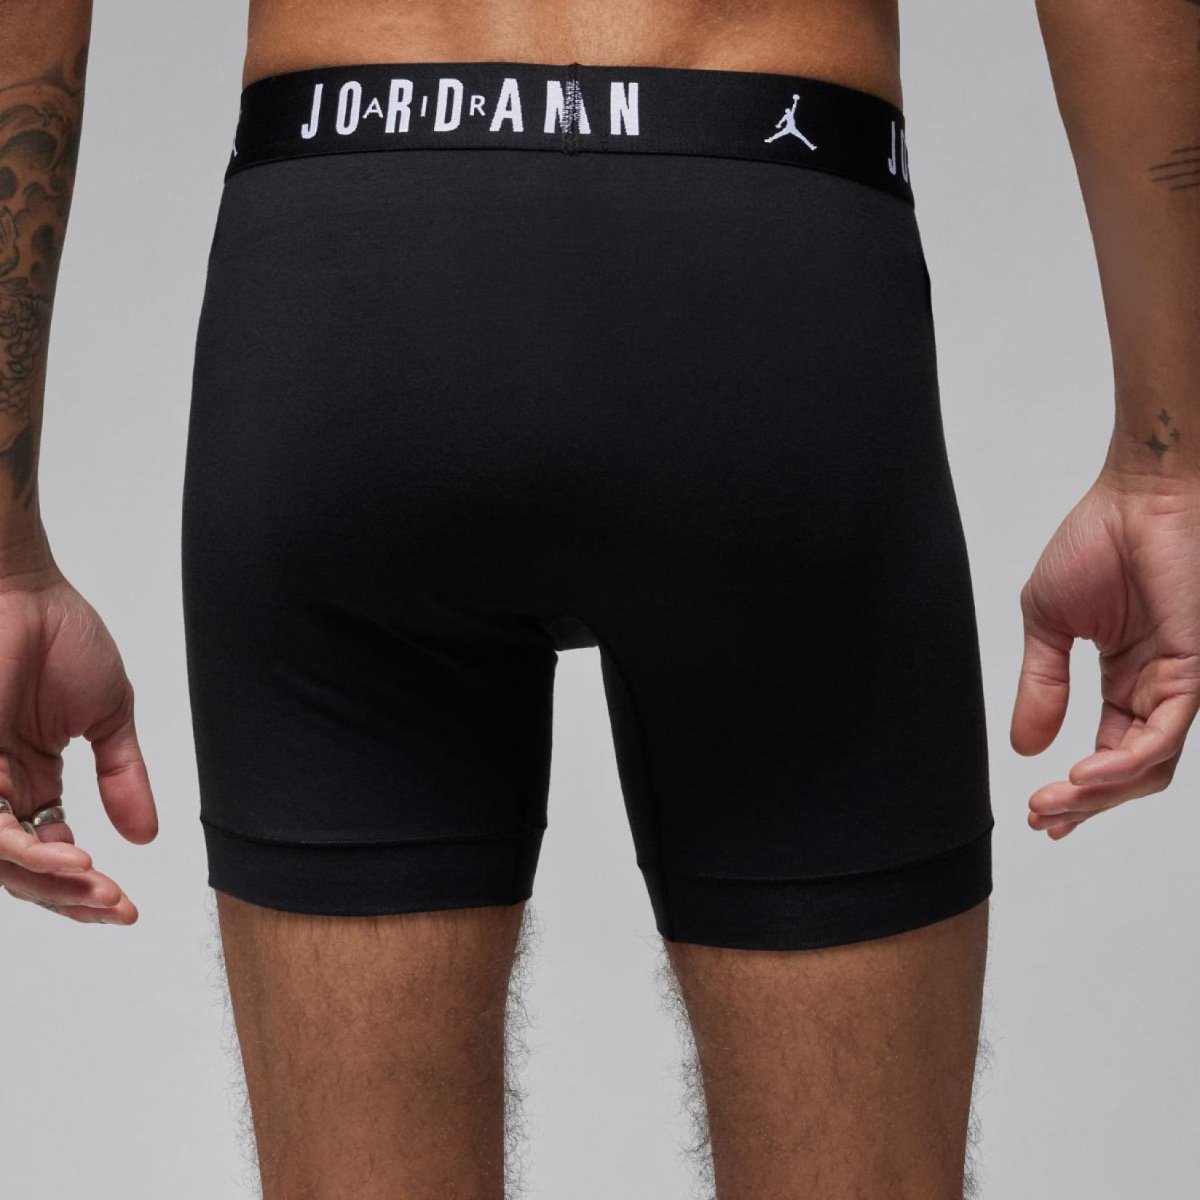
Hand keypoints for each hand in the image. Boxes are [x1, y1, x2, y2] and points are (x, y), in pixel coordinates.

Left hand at [0, 566, 155, 920]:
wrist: (25, 592)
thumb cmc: (60, 637)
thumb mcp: (110, 718)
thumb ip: (123, 776)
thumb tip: (146, 835)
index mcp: (30, 780)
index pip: (52, 852)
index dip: (84, 887)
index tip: (126, 904)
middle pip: (26, 870)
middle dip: (72, 898)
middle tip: (116, 906)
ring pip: (4, 861)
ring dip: (53, 884)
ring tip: (99, 889)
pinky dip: (28, 853)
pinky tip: (74, 857)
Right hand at [1011, 470, 1199, 837]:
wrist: (1137, 495)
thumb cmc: (1096, 542)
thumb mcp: (1046, 624)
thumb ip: (1041, 684)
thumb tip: (1024, 747)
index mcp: (1127, 678)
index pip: (1109, 752)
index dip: (1077, 790)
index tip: (1038, 812)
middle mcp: (1158, 688)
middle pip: (1132, 772)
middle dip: (1086, 803)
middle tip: (1044, 817)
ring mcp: (1181, 681)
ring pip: (1150, 764)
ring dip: (1100, 793)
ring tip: (1056, 803)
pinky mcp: (1195, 668)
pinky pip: (1164, 734)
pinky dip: (1125, 763)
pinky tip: (1086, 775)